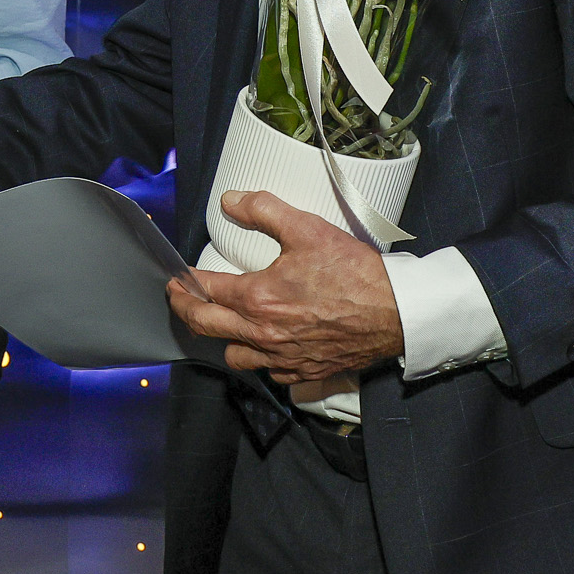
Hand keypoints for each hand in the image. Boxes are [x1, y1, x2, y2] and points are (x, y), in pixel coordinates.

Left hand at [166, 190, 404, 383]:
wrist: (397, 313)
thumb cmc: (355, 274)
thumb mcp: (307, 229)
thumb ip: (263, 210)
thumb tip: (230, 201)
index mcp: (258, 299)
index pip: (204, 291)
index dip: (184, 282)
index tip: (177, 278)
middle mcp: (263, 334)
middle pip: (206, 326)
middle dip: (186, 310)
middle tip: (180, 298)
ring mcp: (283, 358)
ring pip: (234, 355)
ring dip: (222, 338)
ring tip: (222, 322)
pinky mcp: (305, 371)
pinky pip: (269, 372)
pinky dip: (260, 359)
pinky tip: (264, 345)